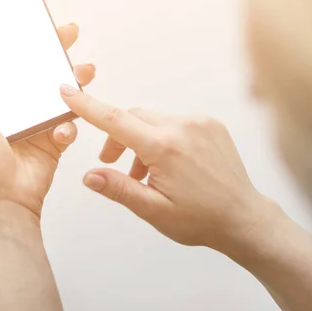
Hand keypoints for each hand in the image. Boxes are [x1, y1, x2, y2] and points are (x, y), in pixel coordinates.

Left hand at [0, 24, 94, 217]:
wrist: (4, 201)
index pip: (8, 64)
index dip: (21, 44)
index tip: (34, 25)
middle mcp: (16, 109)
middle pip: (38, 74)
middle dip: (55, 54)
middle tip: (69, 35)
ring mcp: (37, 124)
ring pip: (60, 95)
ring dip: (74, 83)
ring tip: (85, 71)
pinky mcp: (54, 141)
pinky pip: (68, 125)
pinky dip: (68, 126)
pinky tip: (61, 133)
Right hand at [60, 86, 275, 251]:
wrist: (243, 217)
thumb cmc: (201, 219)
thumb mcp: (154, 210)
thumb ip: (119, 189)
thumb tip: (90, 175)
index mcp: (165, 148)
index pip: (116, 120)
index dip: (88, 106)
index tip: (68, 91)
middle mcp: (183, 127)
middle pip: (134, 118)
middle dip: (118, 137)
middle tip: (115, 164)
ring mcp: (200, 123)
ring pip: (155, 121)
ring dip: (143, 141)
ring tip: (147, 174)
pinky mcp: (212, 125)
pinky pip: (176, 123)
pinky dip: (164, 138)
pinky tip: (171, 164)